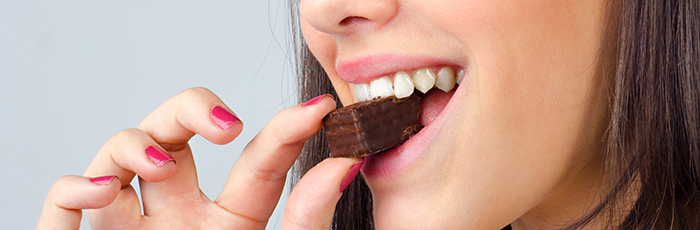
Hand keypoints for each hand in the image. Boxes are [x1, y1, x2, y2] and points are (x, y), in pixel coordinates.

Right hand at [36, 87, 361, 229]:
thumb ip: (309, 219)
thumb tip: (346, 161)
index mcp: (232, 222)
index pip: (257, 163)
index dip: (287, 130)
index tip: (320, 111)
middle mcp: (179, 215)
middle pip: (174, 134)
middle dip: (190, 109)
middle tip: (226, 125)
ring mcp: (131, 228)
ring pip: (117, 153)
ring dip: (134, 141)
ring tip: (161, 163)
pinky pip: (63, 200)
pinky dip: (75, 186)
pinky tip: (101, 192)